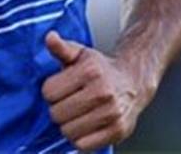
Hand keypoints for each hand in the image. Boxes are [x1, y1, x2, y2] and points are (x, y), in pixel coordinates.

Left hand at [41, 31, 147, 151]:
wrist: (132, 82)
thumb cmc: (101, 69)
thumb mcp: (80, 54)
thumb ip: (61, 48)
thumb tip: (50, 37)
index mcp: (90, 71)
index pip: (49, 92)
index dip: (50, 91)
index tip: (60, 88)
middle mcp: (103, 92)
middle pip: (56, 114)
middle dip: (58, 109)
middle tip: (68, 103)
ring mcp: (112, 113)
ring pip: (68, 131)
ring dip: (68, 125)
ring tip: (77, 115)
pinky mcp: (117, 131)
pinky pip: (83, 145)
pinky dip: (80, 138)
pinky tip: (85, 126)